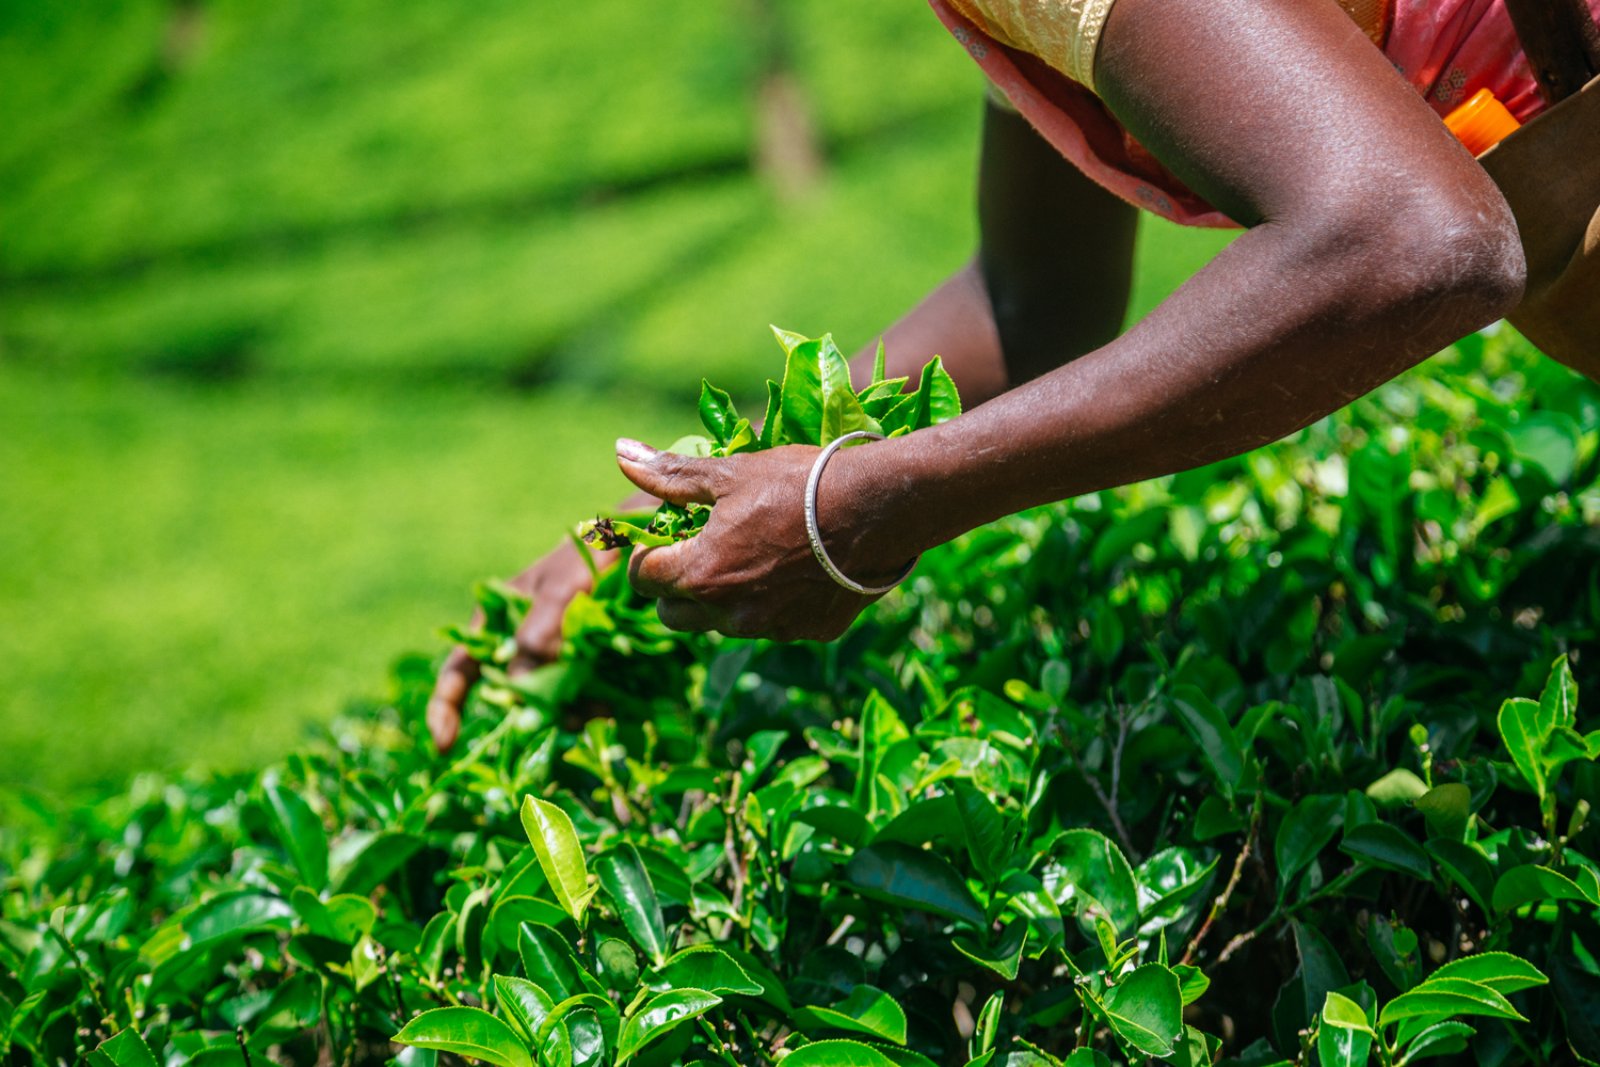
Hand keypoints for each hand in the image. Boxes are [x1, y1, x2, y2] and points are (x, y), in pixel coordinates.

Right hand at [427, 537, 614, 751]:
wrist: (635, 551)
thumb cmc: (585, 558)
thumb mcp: (560, 589)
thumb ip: (539, 630)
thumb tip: (518, 685)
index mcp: (495, 625)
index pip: (458, 671)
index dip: (445, 708)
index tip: (444, 746)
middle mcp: (520, 649)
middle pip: (509, 697)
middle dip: (530, 714)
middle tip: (565, 718)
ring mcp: (552, 663)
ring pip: (546, 705)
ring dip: (567, 714)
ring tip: (600, 707)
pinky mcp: (584, 672)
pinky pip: (579, 701)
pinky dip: (592, 707)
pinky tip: (612, 703)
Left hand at [615, 437, 913, 641]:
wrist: (880, 508)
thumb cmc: (799, 483)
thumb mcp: (730, 473)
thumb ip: (670, 476)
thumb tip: (620, 452)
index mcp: (700, 575)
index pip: (642, 579)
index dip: (647, 554)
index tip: (666, 534)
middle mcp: (729, 614)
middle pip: (674, 615)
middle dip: (676, 586)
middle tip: (700, 548)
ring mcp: (771, 629)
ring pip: (723, 624)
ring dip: (722, 598)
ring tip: (751, 554)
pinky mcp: (809, 633)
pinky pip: (773, 625)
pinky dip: (771, 603)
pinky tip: (795, 568)